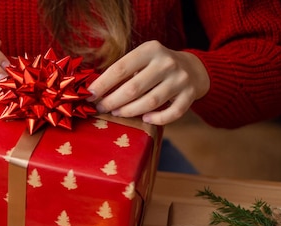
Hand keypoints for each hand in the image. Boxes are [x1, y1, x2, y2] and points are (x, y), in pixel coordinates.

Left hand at [87, 40, 209, 124]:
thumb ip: (122, 72)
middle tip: (101, 108)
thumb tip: (94, 92)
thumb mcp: (141, 60)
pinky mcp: (190, 94)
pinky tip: (145, 119)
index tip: (89, 96)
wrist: (192, 68)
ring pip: (151, 102)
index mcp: (150, 50)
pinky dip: (157, 119)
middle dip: (113, 101)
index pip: (120, 68)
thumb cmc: (155, 67)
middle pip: (133, 88)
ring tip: (117, 113)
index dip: (103, 84)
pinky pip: (172, 113)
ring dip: (130, 111)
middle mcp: (167, 62)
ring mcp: (181, 79)